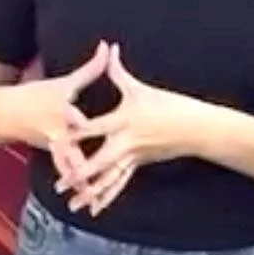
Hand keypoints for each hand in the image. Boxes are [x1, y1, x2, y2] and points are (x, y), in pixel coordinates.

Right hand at [5, 42, 109, 186]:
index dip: (81, 121)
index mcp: (60, 111)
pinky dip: (79, 184)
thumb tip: (106, 46)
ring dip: (81, 181)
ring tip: (94, 197)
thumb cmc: (38, 95)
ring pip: (70, 166)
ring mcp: (54, 146)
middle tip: (93, 171)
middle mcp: (57, 131)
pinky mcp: (54, 156)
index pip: (74, 116)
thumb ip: (90, 68)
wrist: (4, 114)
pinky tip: (91, 198)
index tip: (91, 124)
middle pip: (72, 147)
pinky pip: (69, 171)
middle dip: (82, 160)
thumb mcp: (64, 81)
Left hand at [56, 44, 207, 213]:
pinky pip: (119, 182)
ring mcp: (133, 156)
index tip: (57, 138)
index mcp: (124, 120)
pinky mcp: (139, 164)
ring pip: (108, 178)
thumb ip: (117, 70)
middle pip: (98, 160)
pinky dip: (107, 195)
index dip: (75, 132)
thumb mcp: (139, 87)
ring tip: (73, 205)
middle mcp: (127, 142)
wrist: (196, 127)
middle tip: (59, 184)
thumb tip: (108, 46)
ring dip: (90, 191)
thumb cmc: (167, 104)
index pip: (94, 127)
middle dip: (78, 173)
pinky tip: (96, 208)